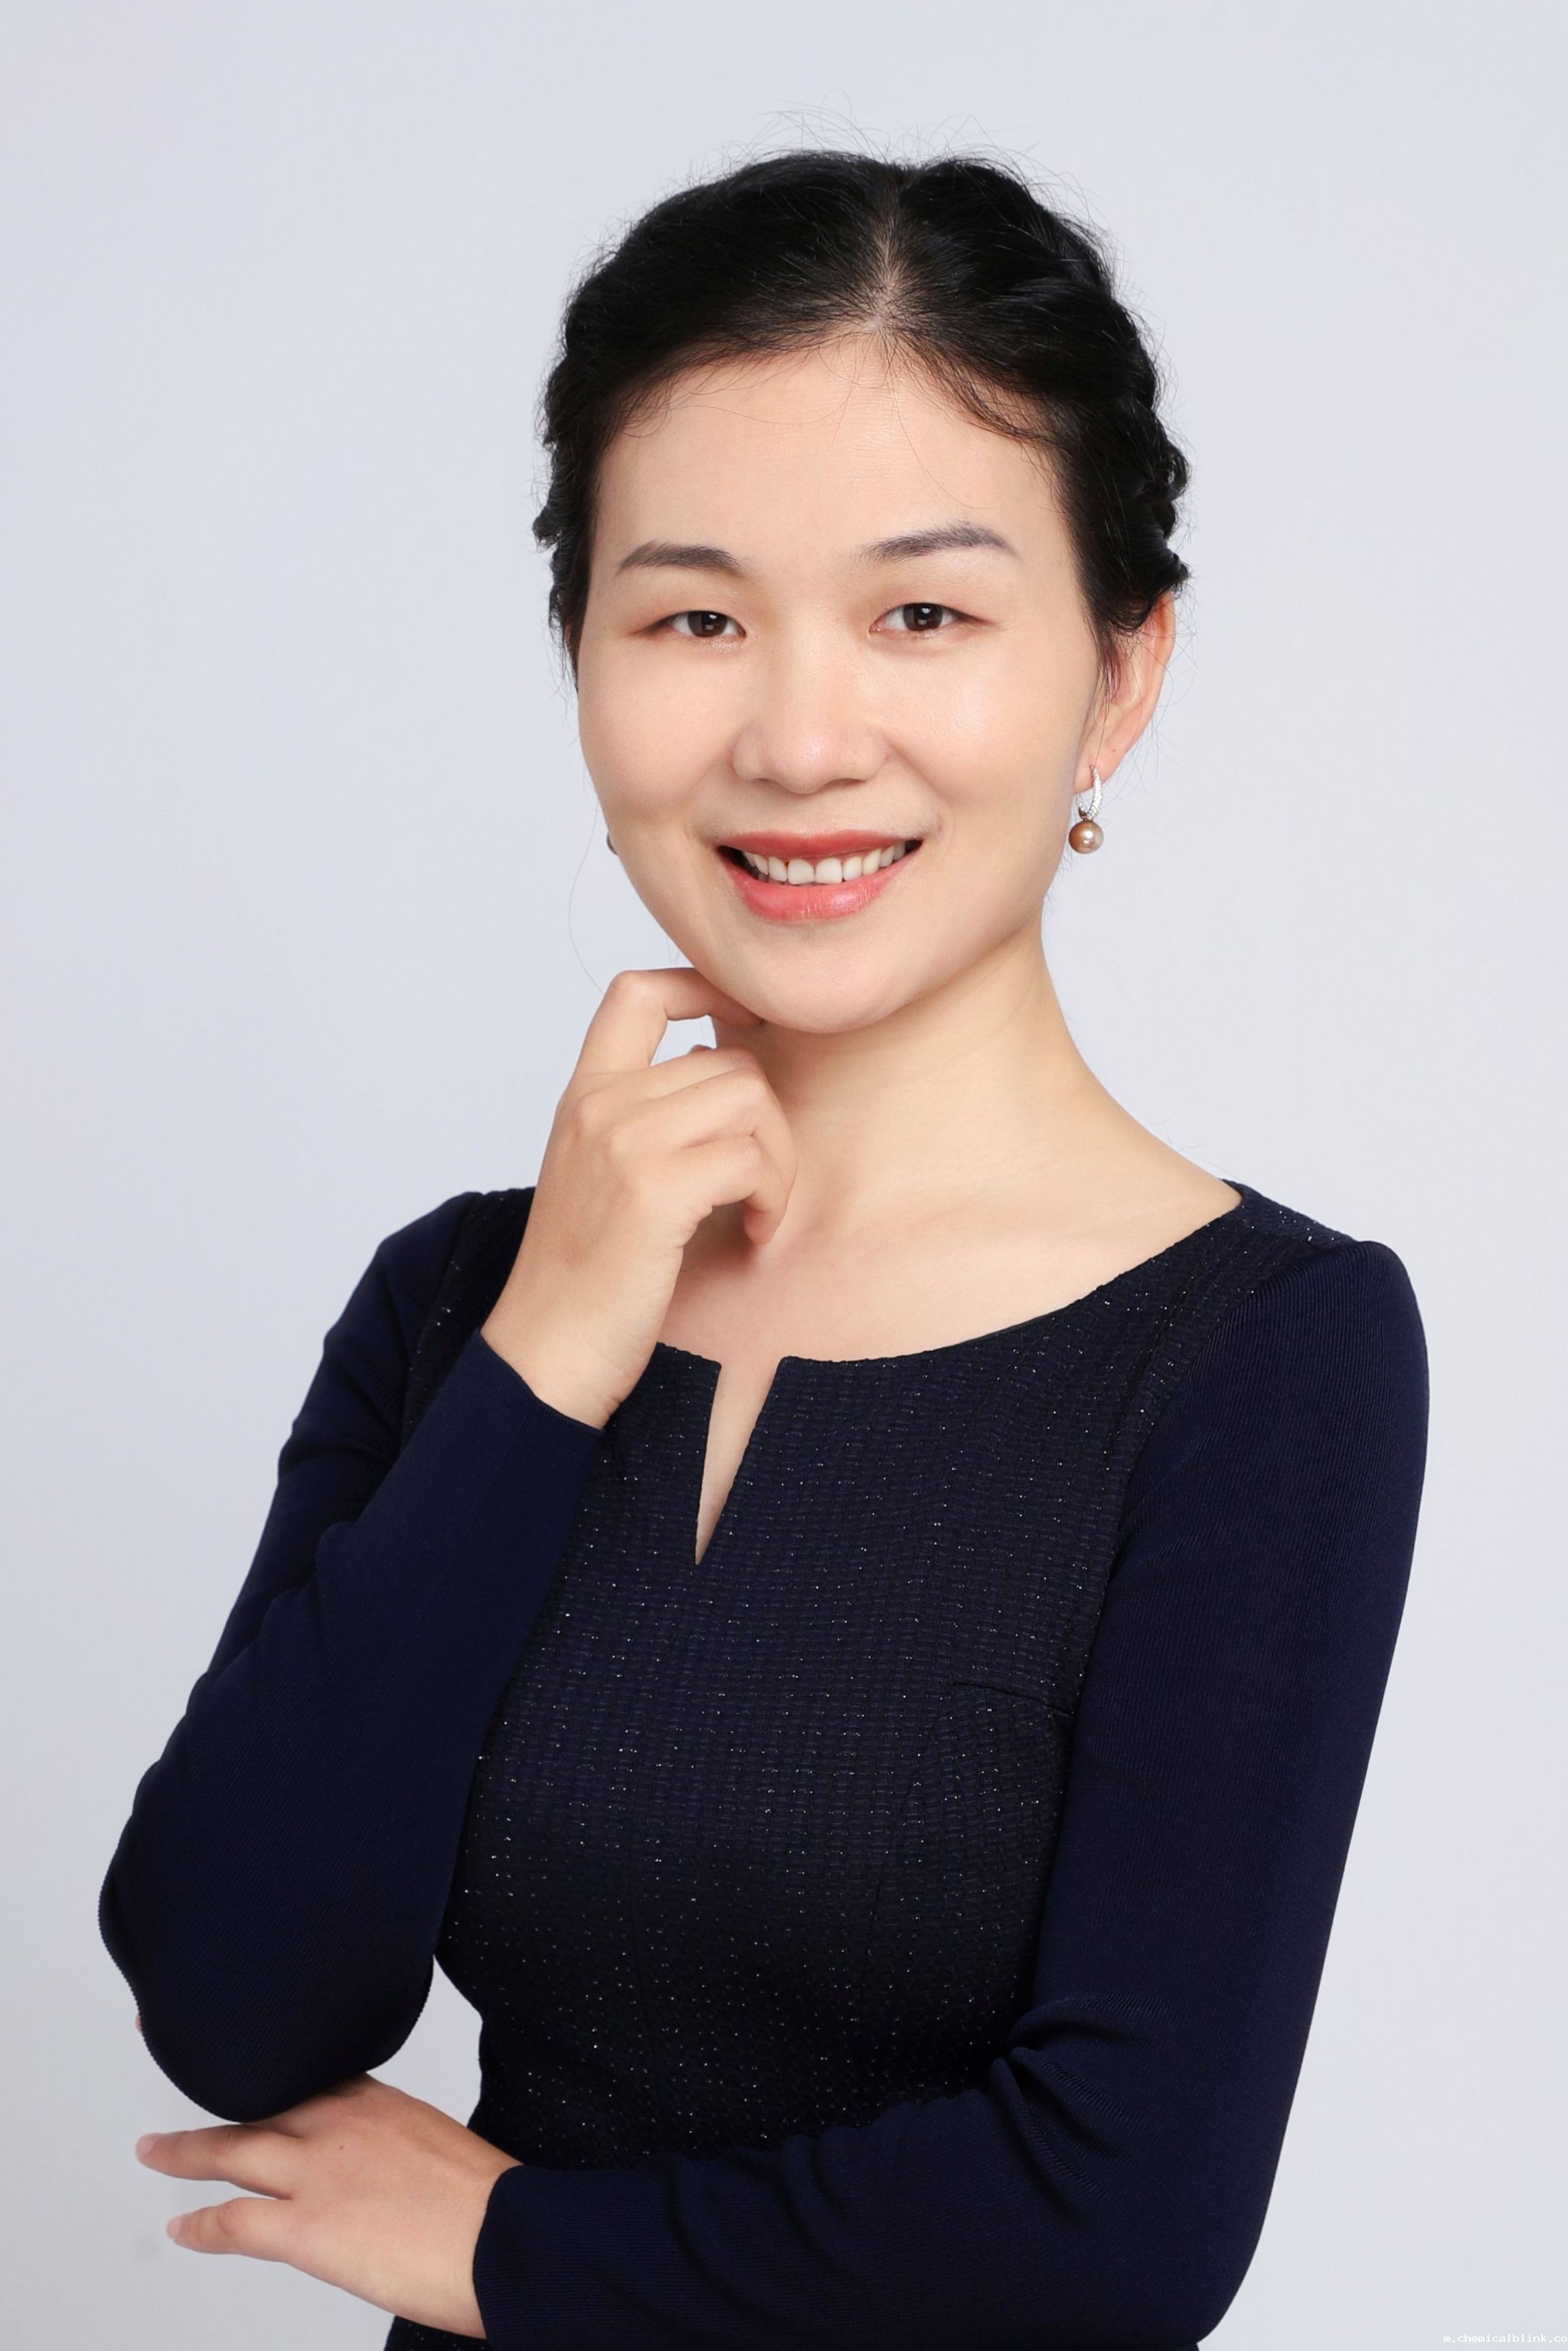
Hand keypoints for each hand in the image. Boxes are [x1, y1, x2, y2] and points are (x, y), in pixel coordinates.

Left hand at [134, 2072, 519, 2336]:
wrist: (504, 2239)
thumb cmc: (490, 2205)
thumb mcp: (442, 2150)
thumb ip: (400, 2150)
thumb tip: (388, 2178)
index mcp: (379, 2101)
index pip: (308, 2070)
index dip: (270, 2062)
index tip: (249, 2049)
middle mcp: (340, 2123)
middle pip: (258, 2099)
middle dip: (213, 2084)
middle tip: (183, 2058)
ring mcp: (317, 2173)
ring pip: (230, 2150)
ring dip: (184, 2152)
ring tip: (157, 2151)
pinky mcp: (305, 2228)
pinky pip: (232, 2221)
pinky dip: (200, 2225)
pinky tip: (183, 2227)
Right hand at [482, 966, 796, 1427]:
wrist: (545, 1352)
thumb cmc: (586, 1278)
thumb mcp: (603, 1174)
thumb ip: (646, 1117)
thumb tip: (721, 1064)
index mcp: (583, 1096)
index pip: (638, 990)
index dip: (703, 985)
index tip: (745, 1025)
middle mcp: (599, 1105)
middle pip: (729, 1059)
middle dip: (769, 1122)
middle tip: (761, 1185)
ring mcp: (623, 1141)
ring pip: (751, 1097)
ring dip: (778, 1159)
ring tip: (760, 1210)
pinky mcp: (654, 1188)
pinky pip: (753, 1157)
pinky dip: (772, 1196)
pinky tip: (756, 1234)